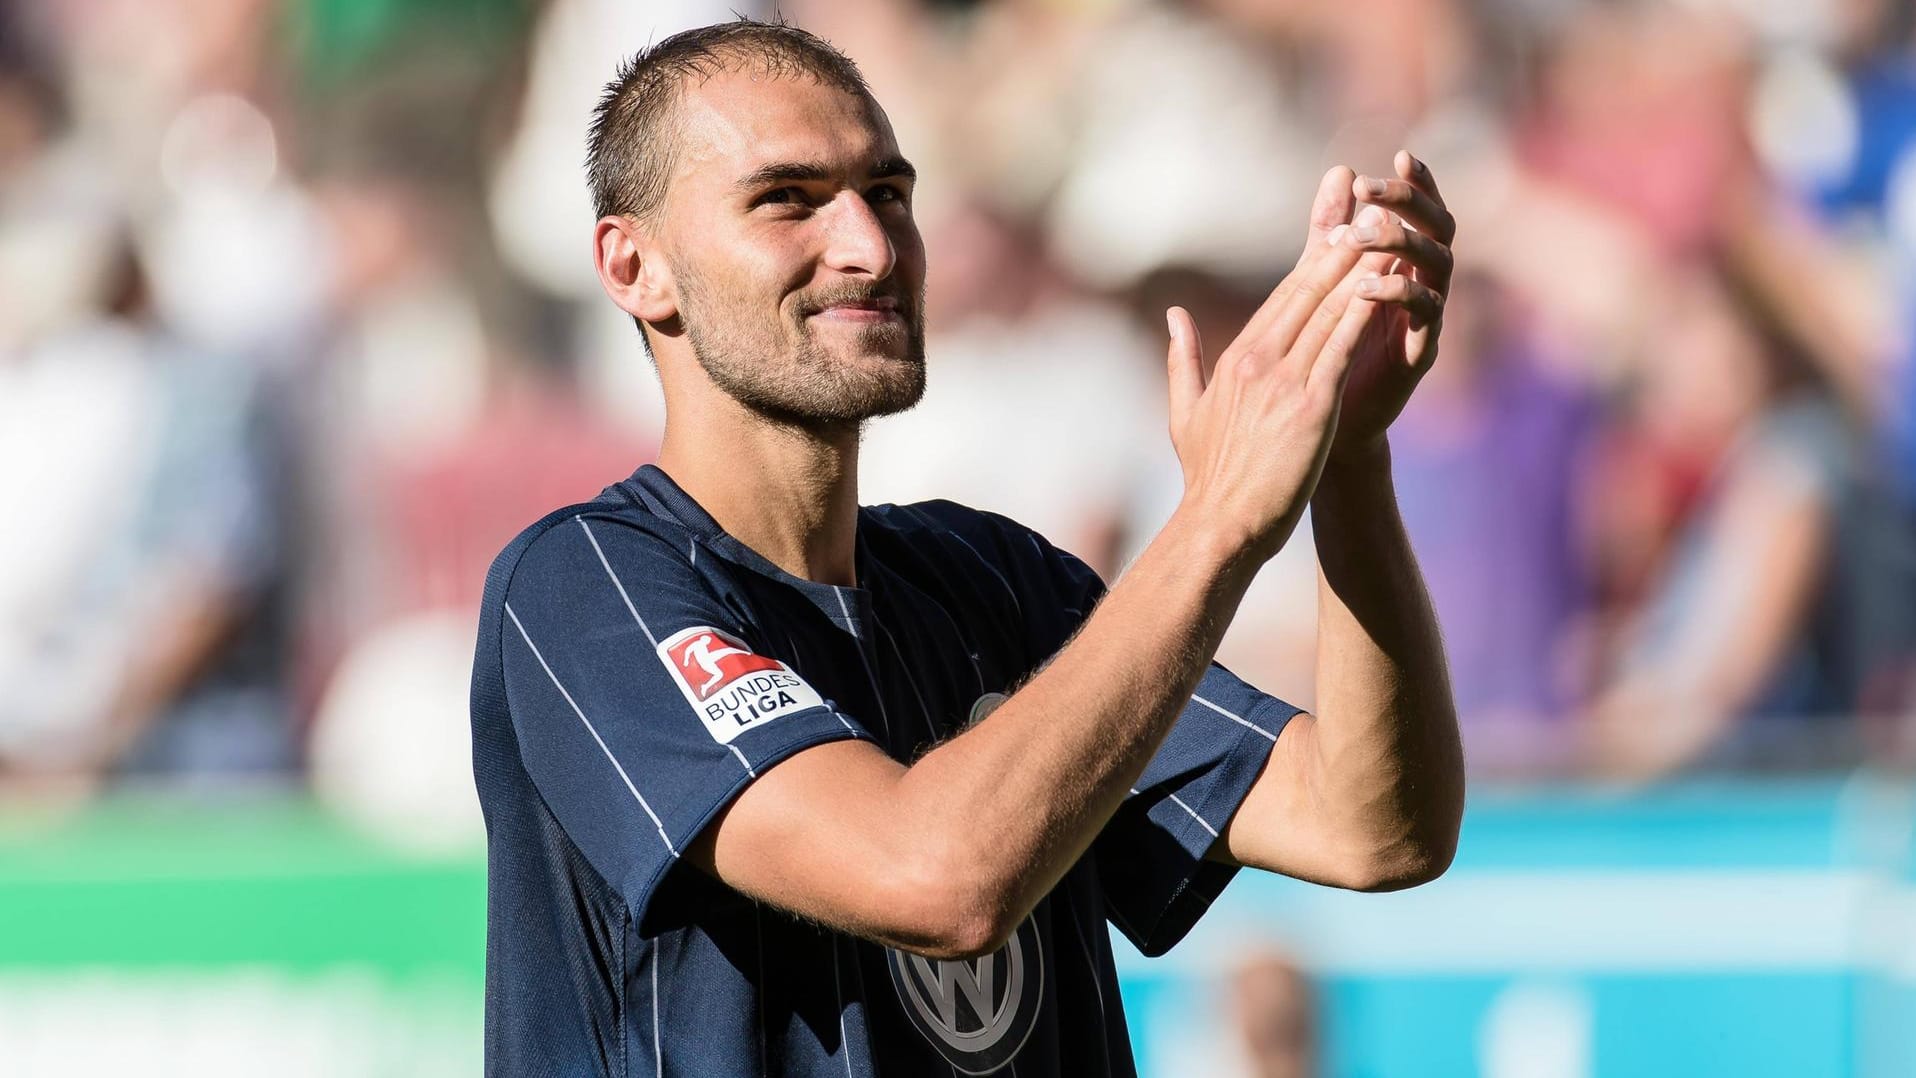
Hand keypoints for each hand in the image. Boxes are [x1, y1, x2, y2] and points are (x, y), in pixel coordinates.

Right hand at [1163, 213, 1377, 562]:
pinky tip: (1388, 285)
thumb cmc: (1207, 478)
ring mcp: (1285, 380)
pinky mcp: (1313, 405)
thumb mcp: (1185, 412)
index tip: (1336, 225)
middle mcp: (1259, 359)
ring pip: (1329, 309)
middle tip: (1368, 204)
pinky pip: (1343, 347)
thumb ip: (1183, 358)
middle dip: (1340, 244)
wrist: (1220, 524)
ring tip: (1388, 231)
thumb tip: (1174, 315)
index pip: (1282, 296)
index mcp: (1235, 358)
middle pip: (1307, 288)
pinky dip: (1366, 312)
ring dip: (1361, 267)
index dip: (1313, 257)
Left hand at [1313, 152, 1455, 461]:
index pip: (1423, 212)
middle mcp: (1425, 283)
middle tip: (1373, 190)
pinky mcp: (1420, 351)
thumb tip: (1340, 169)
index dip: (1419, 183)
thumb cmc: (1330, 345)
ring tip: (1366, 232)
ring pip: (1437, 265)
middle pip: (1439, 228)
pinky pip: (1424, 314)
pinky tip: (1364, 284)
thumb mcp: (1326, 279)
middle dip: (1411, 203)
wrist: (1329, 422)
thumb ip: (1333, 229)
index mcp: (1406, 263)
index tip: (1400, 155)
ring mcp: (1427, 317)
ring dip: (1404, 242)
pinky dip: (1397, 293)